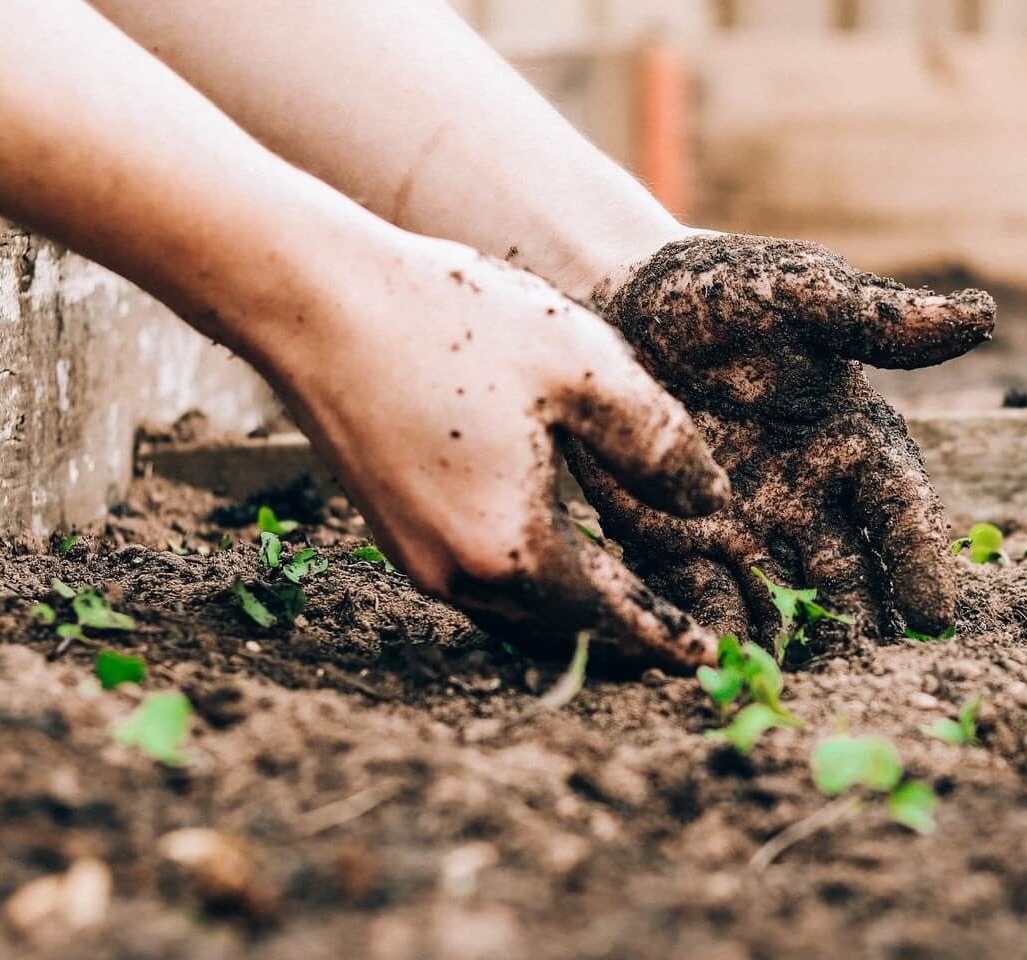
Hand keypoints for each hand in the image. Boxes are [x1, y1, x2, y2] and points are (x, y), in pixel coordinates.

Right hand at [257, 234, 728, 667]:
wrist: (315, 300)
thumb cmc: (453, 322)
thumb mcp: (586, 368)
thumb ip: (659, 444)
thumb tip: (711, 505)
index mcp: (513, 548)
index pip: (611, 616)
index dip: (665, 636)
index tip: (708, 659)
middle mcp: (457, 574)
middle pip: (562, 630)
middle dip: (623, 639)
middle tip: (678, 644)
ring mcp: (415, 557)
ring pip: (516, 613)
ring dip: (575, 617)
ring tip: (627, 609)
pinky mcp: (392, 529)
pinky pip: (480, 583)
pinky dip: (530, 586)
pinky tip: (555, 557)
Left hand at [570, 233, 994, 646]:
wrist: (615, 298)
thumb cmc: (721, 289)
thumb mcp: (797, 292)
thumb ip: (876, 318)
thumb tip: (982, 316)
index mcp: (854, 441)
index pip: (900, 510)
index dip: (919, 560)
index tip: (934, 615)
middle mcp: (809, 498)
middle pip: (849, 575)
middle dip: (861, 624)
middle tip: (871, 673)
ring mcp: (745, 528)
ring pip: (781, 601)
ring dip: (792, 643)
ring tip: (798, 687)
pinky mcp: (677, 543)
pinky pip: (701, 597)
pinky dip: (713, 631)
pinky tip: (716, 663)